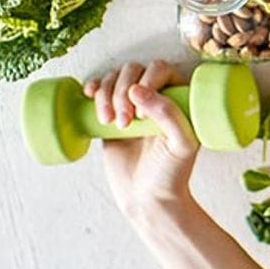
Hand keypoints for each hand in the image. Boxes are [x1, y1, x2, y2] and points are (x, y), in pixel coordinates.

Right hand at [84, 60, 200, 214]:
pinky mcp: (111, 116)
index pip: (160, 69)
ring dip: (106, 94)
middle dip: (122, 92)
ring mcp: (132, 105)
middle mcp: (156, 97)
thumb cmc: (171, 174)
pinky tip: (88, 95)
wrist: (148, 199)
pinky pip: (99, 90)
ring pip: (113, 78)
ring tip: (109, 123)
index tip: (142, 112)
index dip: (148, 81)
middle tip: (124, 123)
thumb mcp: (181, 145)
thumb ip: (169, 115)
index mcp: (179, 98)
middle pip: (133, 70)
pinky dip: (92, 87)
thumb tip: (138, 90)